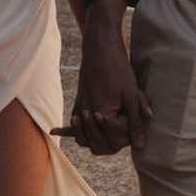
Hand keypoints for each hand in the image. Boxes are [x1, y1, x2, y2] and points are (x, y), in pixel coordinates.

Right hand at [69, 2, 149, 155]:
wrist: (100, 49)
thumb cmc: (117, 70)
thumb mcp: (131, 94)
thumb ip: (136, 121)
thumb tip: (141, 146)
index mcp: (100, 113)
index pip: (115, 137)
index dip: (127, 129)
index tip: (130, 112)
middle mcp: (86, 115)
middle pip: (100, 145)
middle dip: (115, 140)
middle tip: (126, 125)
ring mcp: (79, 110)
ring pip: (86, 139)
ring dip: (98, 141)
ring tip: (112, 137)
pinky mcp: (77, 104)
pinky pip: (74, 124)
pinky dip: (68, 130)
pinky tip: (54, 131)